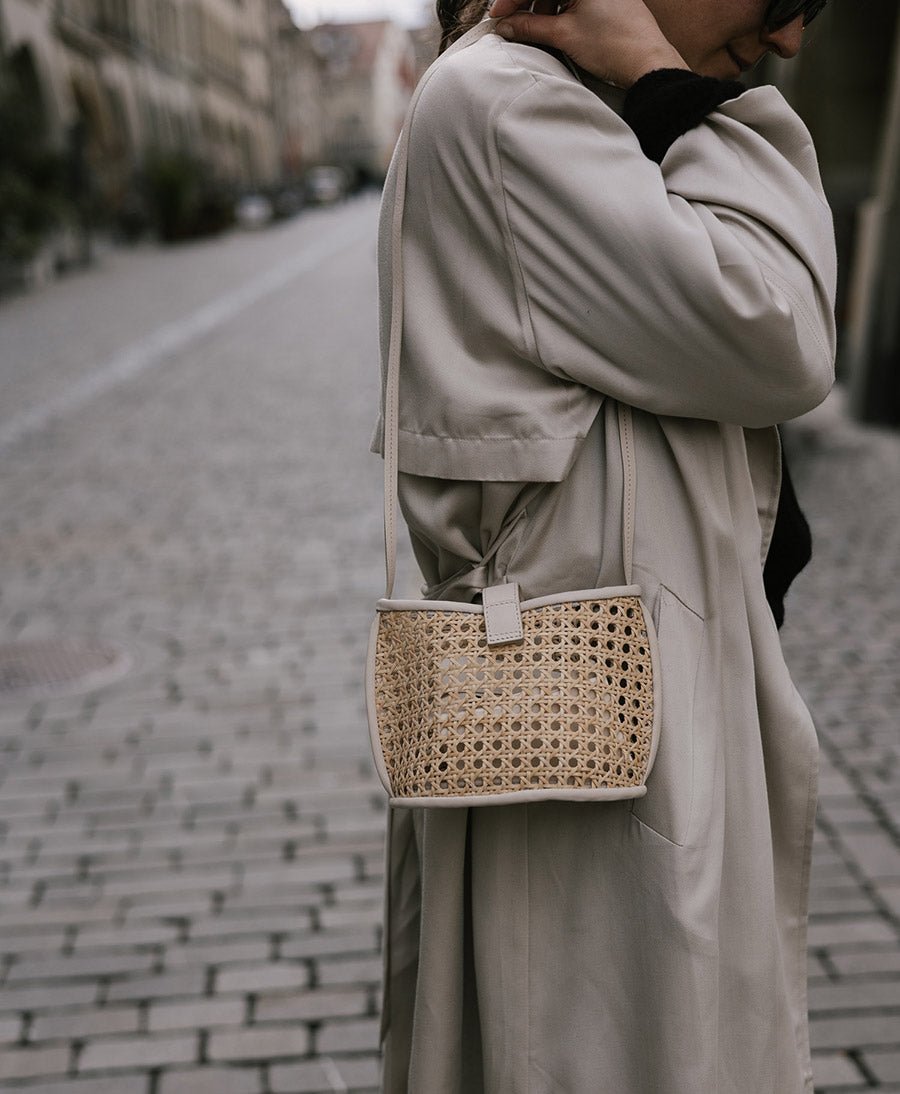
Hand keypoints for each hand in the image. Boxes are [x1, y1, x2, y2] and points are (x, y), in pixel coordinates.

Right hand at [488, 0, 689, 88]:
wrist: (648, 63)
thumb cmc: (613, 44)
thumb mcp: (564, 34)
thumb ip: (531, 26)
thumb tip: (507, 25)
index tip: (498, 16)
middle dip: (527, 5)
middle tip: (511, 25)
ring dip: (542, 10)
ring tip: (533, 31)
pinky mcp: (609, 2)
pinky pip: (575, 1)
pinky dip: (559, 12)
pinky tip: (550, 29)